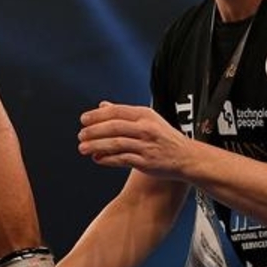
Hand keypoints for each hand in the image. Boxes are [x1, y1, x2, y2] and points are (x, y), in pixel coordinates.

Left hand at [77, 100, 193, 177]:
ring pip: (115, 144)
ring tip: (82, 148)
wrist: (186, 157)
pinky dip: (107, 159)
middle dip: (93, 131)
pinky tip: (97, 159)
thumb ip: (124, 113)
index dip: (97, 115)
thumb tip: (102, 105)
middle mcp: (146, 128)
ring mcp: (146, 145)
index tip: (83, 120)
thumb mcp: (148, 119)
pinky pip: (122, 159)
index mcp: (145, 115)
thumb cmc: (164, 137)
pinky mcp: (146, 162)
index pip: (116, 112)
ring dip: (96, 146)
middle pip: (114, 127)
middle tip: (81, 135)